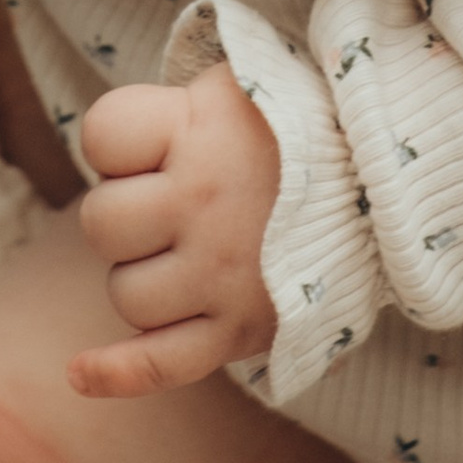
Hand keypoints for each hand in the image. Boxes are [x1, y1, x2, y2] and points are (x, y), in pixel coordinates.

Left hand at [67, 64, 281, 396]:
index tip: (157, 141)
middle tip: (177, 197)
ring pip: (126, 293)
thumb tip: (115, 143)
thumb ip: (170, 109)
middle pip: (102, 222)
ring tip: (193, 248)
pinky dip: (118, 374)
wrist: (382, 180)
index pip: (102, 134)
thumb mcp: (232, 87)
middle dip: (127, 212)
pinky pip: (163, 363)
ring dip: (143, 274)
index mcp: (199, 130)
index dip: (118, 140)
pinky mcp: (241, 330)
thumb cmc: (289, 127)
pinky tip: (79, 373)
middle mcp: (205, 202)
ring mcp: (223, 273)